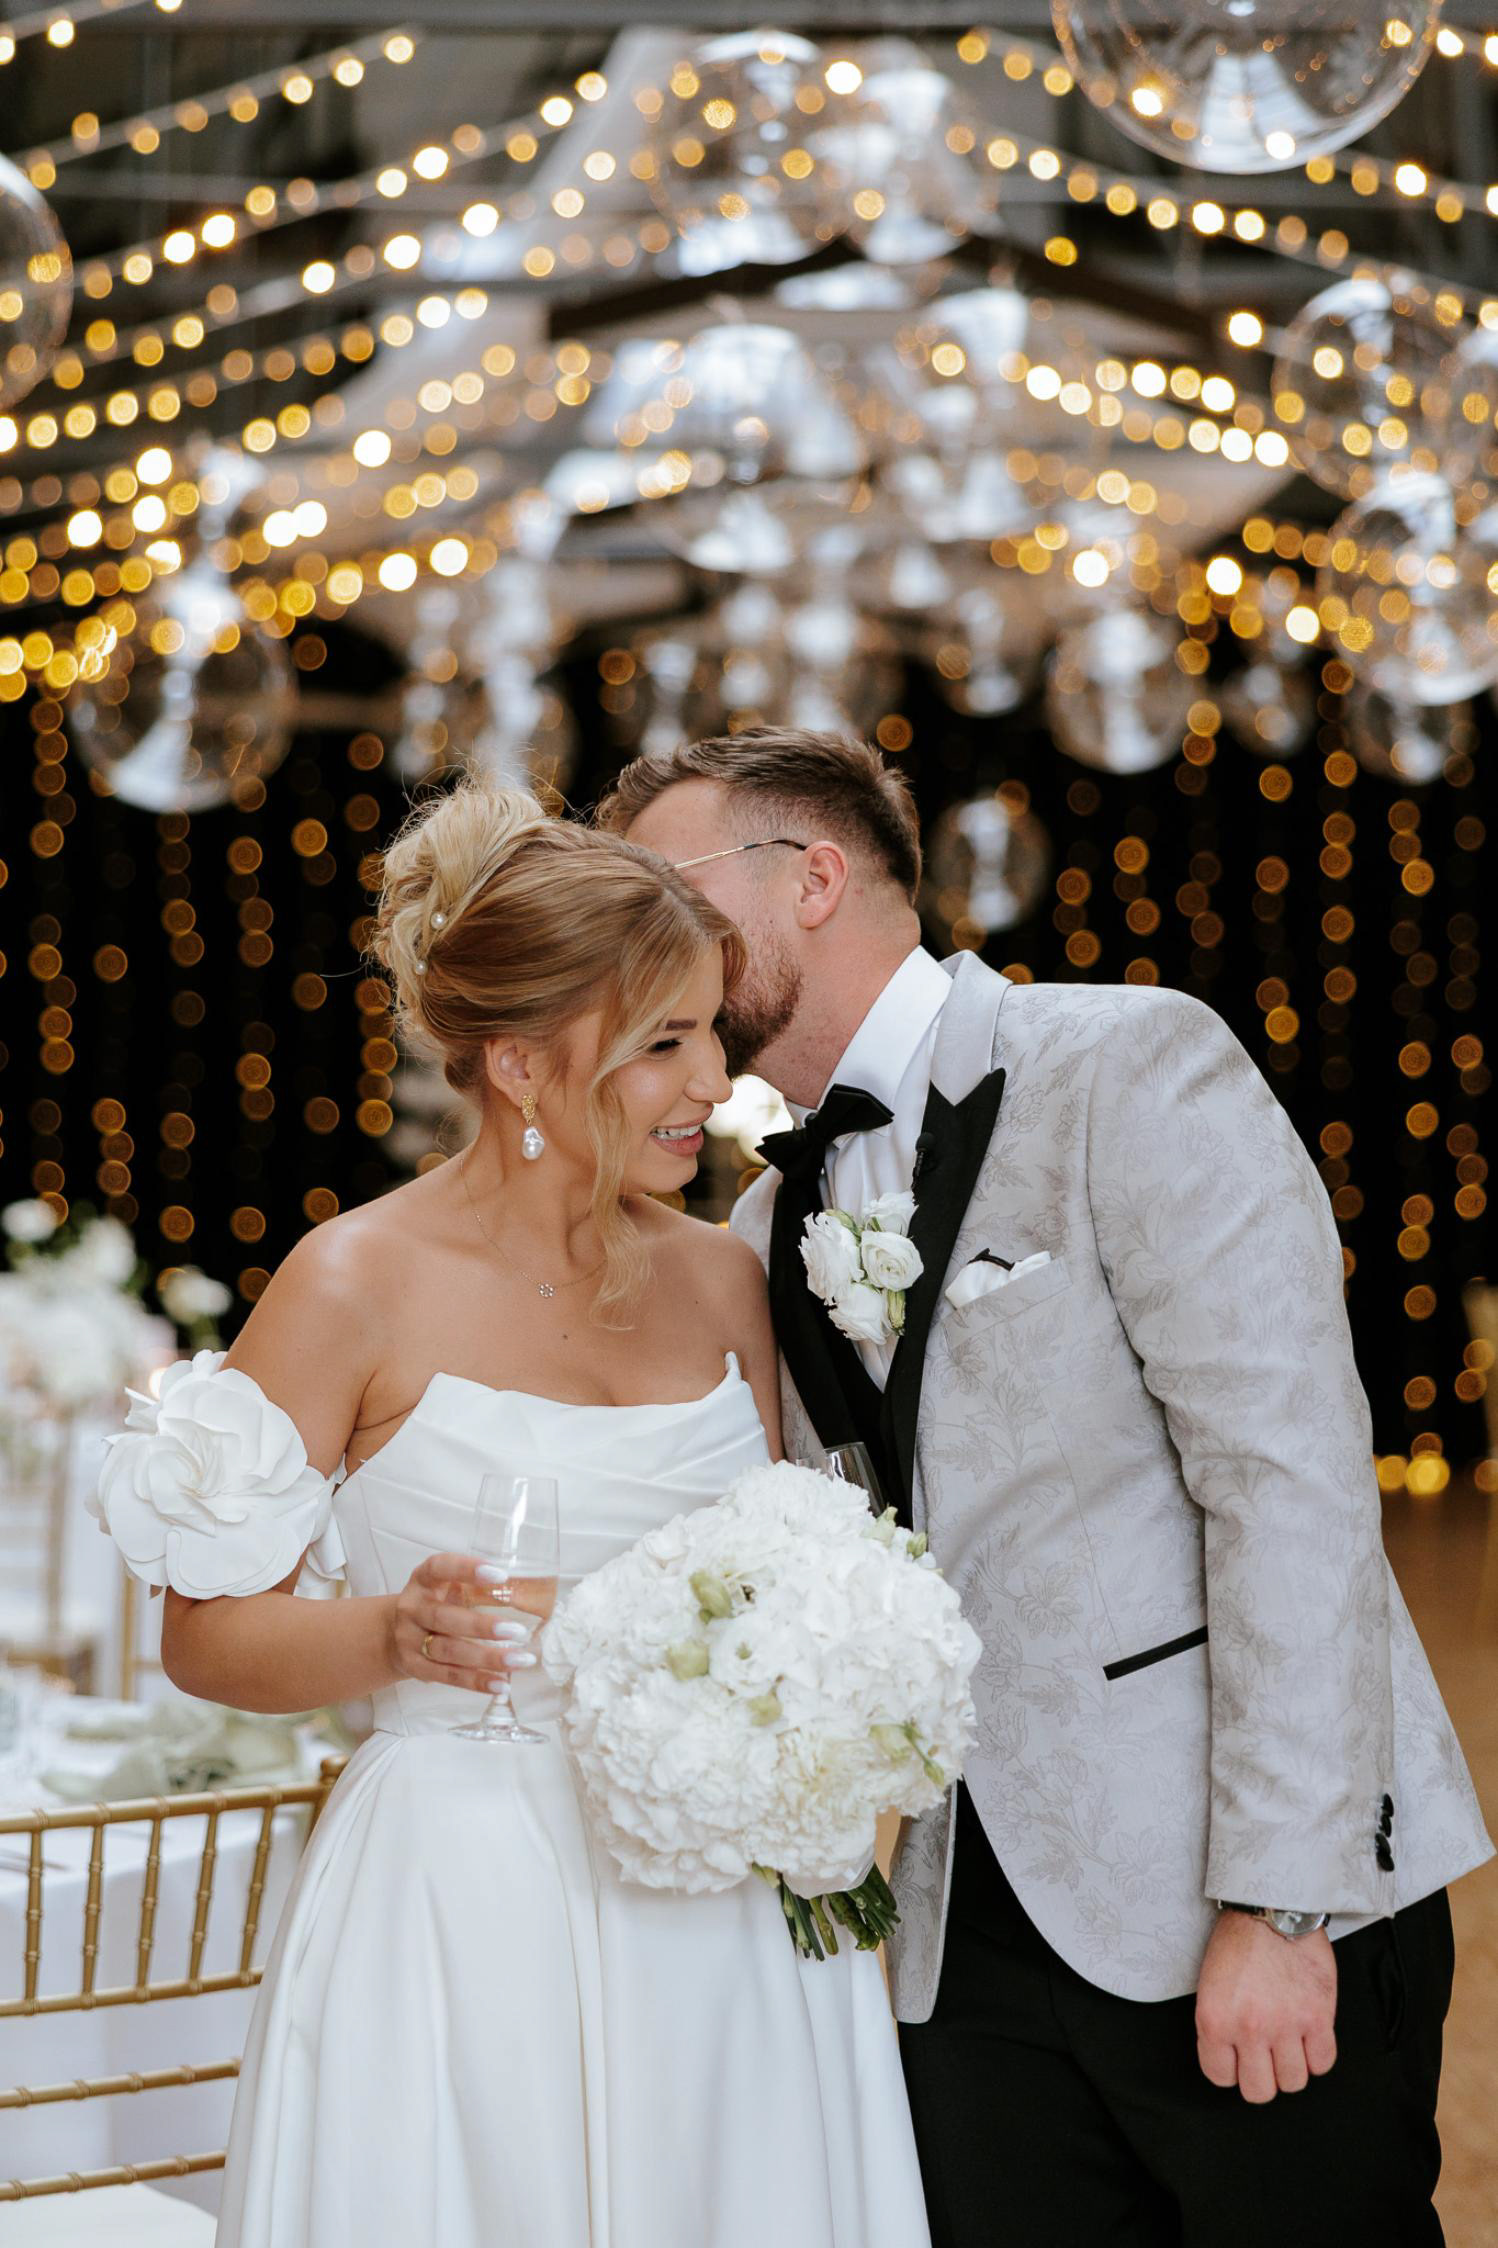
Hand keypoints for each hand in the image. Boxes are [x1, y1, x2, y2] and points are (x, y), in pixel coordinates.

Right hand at [388, 1552, 538, 1691]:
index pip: (440, 1568)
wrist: (395, 1632)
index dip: (467, 1570)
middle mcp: (412, 1608)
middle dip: (483, 1626)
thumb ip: (479, 1588)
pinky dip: (477, 1681)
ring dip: (487, 1658)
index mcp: (423, 1580)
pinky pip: (448, 1676)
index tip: (501, 1576)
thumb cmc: (436, 1603)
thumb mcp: (450, 1587)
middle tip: (518, 1631)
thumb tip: (524, 1594)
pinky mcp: (415, 1667)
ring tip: (521, 1660)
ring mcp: (410, 1640)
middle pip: (444, 1618)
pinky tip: (502, 1684)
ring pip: (449, 1651)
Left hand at [1195, 1909, 1337, 2103]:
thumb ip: (1220, 2026)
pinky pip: (1323, 2063)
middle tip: (1265, 2057)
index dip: (1231, 2069)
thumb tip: (1232, 2059)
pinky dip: (1317, 2055)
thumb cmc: (1239, 1942)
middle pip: (1259, 2091)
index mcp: (1214, 2020)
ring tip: (1289, 2044)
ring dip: (1292, 2067)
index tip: (1238, 2058)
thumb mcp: (1210, 1986)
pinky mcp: (1318, 2017)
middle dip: (1262, 2077)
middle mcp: (1249, 2029)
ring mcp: (1286, 2025)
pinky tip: (1309, 2037)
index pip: (1220, 2077)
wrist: (1272, 1908)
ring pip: (1293, 2082)